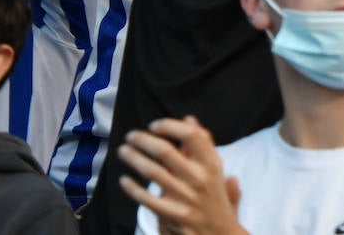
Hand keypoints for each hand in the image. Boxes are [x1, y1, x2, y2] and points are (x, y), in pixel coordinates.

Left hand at [116, 116, 245, 234]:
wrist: (220, 234)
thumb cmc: (215, 198)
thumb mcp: (216, 169)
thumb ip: (204, 144)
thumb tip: (189, 120)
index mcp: (211, 163)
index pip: (192, 135)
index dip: (170, 126)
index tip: (154, 125)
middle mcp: (199, 177)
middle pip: (166, 151)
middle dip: (144, 140)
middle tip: (131, 135)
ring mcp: (185, 197)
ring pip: (153, 172)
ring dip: (134, 158)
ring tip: (123, 150)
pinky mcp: (172, 214)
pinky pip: (147, 199)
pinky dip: (133, 188)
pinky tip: (124, 180)